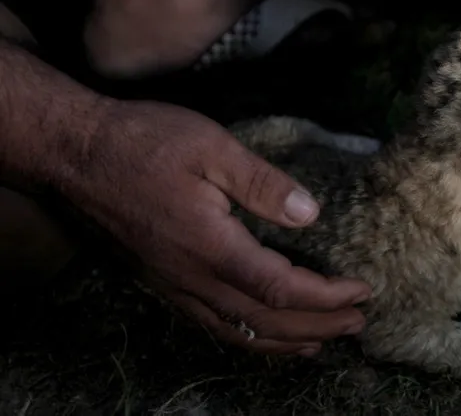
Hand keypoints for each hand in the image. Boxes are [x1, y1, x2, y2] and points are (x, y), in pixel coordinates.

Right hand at [68, 99, 370, 355]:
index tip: (362, 291)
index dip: (326, 298)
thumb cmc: (144, 142)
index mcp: (211, 247)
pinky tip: (262, 333)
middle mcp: (192, 278)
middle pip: (265, 321)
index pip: (280, 289)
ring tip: (322, 342)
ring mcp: (173, 285)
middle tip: (359, 323)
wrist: (74, 153)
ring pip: (237, 331)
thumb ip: (263, 183)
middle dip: (318, 326)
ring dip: (285, 342)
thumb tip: (310, 213)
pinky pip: (211, 324)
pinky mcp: (161, 281)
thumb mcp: (212, 148)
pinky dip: (247, 337)